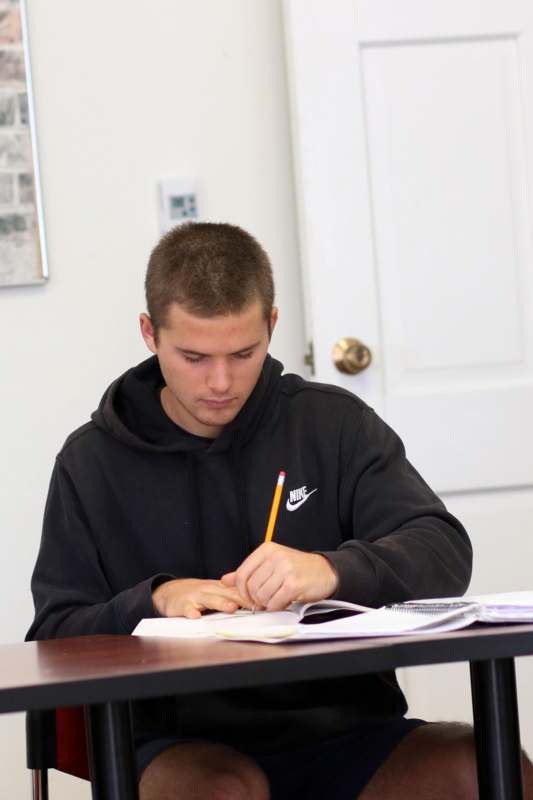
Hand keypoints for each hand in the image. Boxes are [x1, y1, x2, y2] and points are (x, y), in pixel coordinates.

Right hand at [152, 578, 246, 618]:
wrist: (169, 592)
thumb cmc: (197, 594)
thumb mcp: (215, 592)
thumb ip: (232, 596)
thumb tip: (255, 603)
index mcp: (218, 588)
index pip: (236, 590)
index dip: (250, 596)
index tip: (263, 602)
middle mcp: (208, 590)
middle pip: (227, 593)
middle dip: (241, 599)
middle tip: (255, 605)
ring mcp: (195, 597)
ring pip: (209, 599)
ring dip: (221, 603)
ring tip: (231, 608)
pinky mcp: (182, 605)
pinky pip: (187, 609)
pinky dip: (191, 612)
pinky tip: (196, 616)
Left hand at [221, 543, 338, 610]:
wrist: (326, 571)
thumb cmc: (298, 568)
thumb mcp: (272, 563)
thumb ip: (249, 571)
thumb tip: (226, 579)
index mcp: (267, 549)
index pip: (243, 572)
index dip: (242, 590)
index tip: (248, 597)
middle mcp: (275, 556)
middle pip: (251, 586)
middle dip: (256, 599)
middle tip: (265, 601)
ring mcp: (285, 569)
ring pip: (262, 596)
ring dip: (268, 603)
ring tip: (276, 599)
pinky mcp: (293, 583)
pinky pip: (275, 602)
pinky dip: (277, 607)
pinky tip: (284, 602)